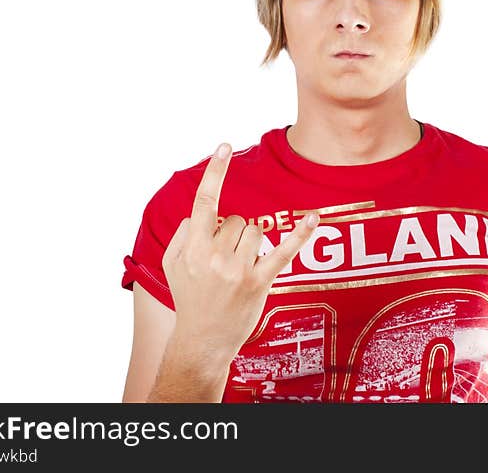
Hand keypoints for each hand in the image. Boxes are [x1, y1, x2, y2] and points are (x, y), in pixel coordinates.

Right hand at [161, 142, 318, 363]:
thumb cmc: (189, 299)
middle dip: (233, 234)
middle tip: (224, 262)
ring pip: (256, 232)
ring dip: (250, 244)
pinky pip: (284, 251)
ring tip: (238, 270)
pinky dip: (300, 233)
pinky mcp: (260, 282)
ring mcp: (239, 270)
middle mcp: (216, 256)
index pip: (205, 202)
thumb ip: (184, 234)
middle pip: (237, 219)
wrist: (202, 341)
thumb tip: (204, 214)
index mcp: (194, 249)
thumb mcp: (172, 265)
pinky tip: (314, 217)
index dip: (215, 172)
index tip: (224, 146)